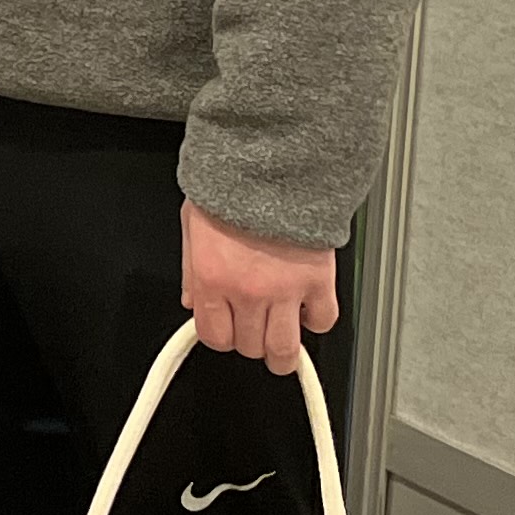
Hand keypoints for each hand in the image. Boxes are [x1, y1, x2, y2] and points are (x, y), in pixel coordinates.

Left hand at [181, 199, 337, 374]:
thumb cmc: (231, 186)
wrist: (273, 162)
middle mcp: (248, 291)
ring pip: (284, 349)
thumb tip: (191, 303)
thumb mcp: (193, 224)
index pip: (215, 337)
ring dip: (281, 351)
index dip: (221, 335)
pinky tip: (306, 308)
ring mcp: (285, 290)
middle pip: (249, 347)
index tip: (227, 328)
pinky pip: (322, 321)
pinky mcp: (318, 281)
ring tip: (280, 338)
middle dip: (249, 340)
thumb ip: (191, 271)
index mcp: (213, 278)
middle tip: (253, 324)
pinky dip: (315, 321)